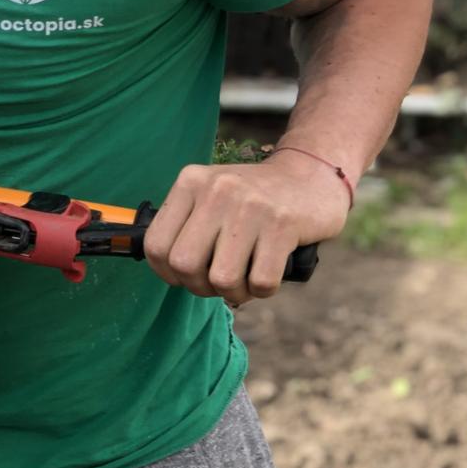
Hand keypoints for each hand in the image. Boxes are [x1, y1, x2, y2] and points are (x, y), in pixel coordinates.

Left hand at [142, 153, 351, 305]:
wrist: (311, 175)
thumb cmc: (255, 199)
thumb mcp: (212, 194)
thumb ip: (187, 225)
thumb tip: (169, 271)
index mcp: (192, 182)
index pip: (155, 245)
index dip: (168, 273)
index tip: (188, 275)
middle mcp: (216, 190)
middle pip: (184, 265)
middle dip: (200, 286)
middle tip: (220, 280)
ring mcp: (249, 206)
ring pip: (221, 279)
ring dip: (234, 292)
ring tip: (245, 279)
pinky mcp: (282, 224)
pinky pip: (260, 282)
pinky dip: (263, 290)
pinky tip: (268, 273)